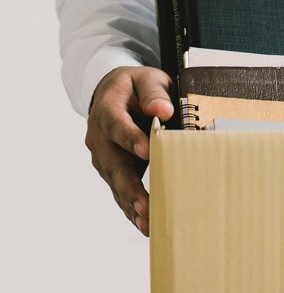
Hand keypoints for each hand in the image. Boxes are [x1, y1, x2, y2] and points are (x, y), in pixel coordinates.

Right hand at [85, 66, 173, 235]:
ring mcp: (104, 158)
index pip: (117, 126)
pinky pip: (120, 191)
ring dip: (132, 205)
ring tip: (148, 224)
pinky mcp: (112, 171)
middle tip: (146, 206)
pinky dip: (131, 209)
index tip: (147, 151)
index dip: (130, 139)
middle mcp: (100, 138)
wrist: (115, 93)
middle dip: (131, 187)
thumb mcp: (146, 79)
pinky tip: (145, 225)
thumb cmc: (136, 87)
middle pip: (114, 165)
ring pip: (116, 184)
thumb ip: (153, 92)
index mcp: (107, 110)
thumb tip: (162, 110)